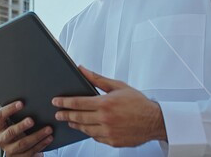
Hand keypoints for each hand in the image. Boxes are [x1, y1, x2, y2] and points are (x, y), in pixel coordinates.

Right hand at [0, 100, 53, 155]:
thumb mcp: (16, 122)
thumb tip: (34, 99)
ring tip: (49, 129)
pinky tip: (49, 138)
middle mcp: (2, 139)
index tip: (21, 103)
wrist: (19, 150)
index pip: (0, 115)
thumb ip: (20, 114)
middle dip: (22, 126)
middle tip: (32, 120)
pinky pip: (30, 152)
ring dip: (37, 136)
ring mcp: (9, 150)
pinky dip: (41, 145)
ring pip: (23, 143)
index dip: (10, 109)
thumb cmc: (19, 130)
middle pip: (11, 132)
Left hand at [52, 66, 166, 147]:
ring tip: (69, 121)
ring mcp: (108, 132)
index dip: (64, 102)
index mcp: (105, 103)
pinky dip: (89, 132)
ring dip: (75, 125)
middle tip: (58, 114)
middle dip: (65, 115)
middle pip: (78, 117)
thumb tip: (82, 69)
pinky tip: (86, 128)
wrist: (154, 121)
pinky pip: (95, 137)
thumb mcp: (118, 86)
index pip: (78, 102)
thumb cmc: (138, 102)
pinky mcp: (112, 141)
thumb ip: (97, 79)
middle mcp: (105, 119)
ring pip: (85, 129)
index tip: (56, 102)